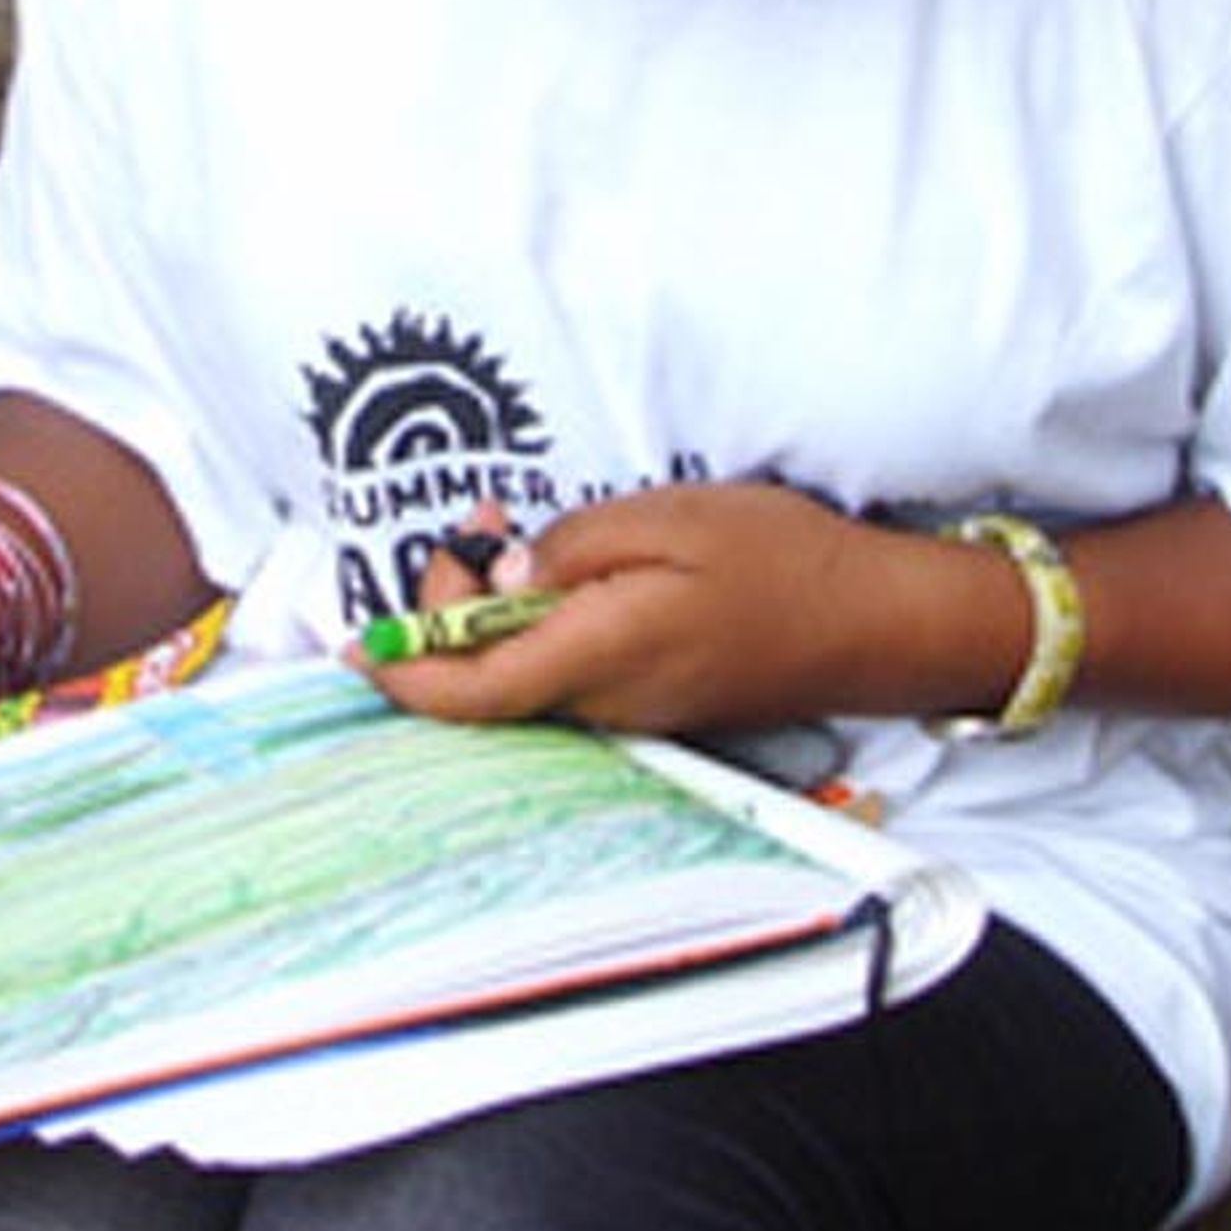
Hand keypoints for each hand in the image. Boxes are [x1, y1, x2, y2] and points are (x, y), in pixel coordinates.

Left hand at [367, 480, 888, 736]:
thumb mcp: (668, 519)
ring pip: (524, 679)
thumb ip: (570, 548)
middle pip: (488, 685)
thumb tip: (500, 573)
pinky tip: (559, 575)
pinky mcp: (651, 703)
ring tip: (510, 537)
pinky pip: (565, 676)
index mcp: (602, 654)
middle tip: (474, 526)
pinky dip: (537, 630)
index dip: (403, 673)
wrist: (873, 623)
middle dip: (449, 613)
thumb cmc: (782, 560)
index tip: (357, 643)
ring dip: (494, 618)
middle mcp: (607, 701)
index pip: (472, 691)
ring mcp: (632, 711)